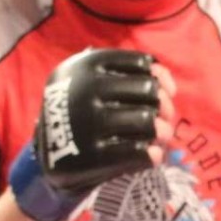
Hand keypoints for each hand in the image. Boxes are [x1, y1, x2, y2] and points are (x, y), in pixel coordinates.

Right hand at [9, 48, 174, 220]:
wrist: (52, 152)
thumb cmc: (85, 108)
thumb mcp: (95, 78)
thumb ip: (135, 72)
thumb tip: (169, 87)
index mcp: (84, 65)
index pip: (141, 64)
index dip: (159, 78)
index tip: (163, 91)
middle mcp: (84, 90)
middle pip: (149, 91)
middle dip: (163, 104)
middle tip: (164, 116)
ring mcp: (86, 123)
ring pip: (147, 121)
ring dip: (163, 130)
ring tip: (161, 135)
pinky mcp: (90, 156)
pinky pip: (139, 153)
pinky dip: (153, 154)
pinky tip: (153, 154)